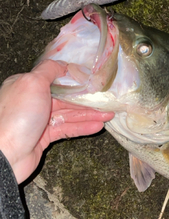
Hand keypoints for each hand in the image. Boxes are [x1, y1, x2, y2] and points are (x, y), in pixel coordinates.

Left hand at [0, 60, 113, 183]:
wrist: (4, 154)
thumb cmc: (17, 116)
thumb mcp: (32, 83)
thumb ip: (49, 70)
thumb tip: (63, 64)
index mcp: (26, 85)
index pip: (55, 79)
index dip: (74, 79)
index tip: (92, 80)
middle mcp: (32, 101)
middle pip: (65, 98)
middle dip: (87, 100)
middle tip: (106, 101)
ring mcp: (37, 121)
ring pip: (68, 115)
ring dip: (89, 115)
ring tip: (108, 115)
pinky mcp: (43, 138)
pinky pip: (66, 129)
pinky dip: (82, 127)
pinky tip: (97, 126)